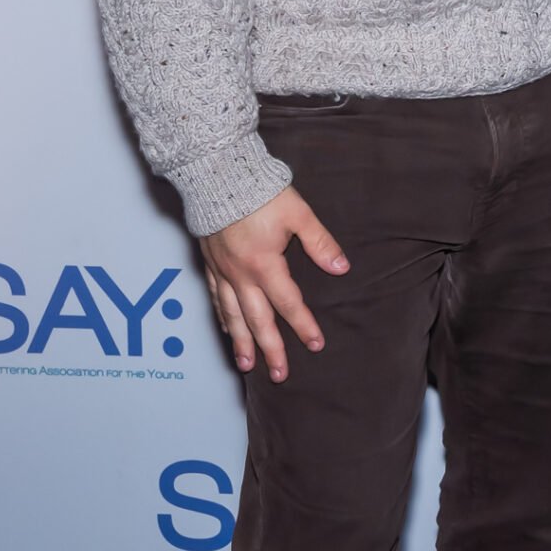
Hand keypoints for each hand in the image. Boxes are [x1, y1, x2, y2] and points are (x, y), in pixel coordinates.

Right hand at [199, 185, 347, 382]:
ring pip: (232, 315)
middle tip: (280, 375)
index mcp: (264, 264)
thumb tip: (341, 267)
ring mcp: (222, 271)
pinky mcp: (209, 264)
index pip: (288, 303)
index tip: (315, 345)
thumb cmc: (259, 192)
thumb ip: (320, 243)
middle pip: (257, 320)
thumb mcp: (298, 213)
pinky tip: (227, 329)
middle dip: (270, 349)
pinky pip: (215, 298)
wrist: (216, 176)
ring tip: (247, 365)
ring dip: (241, 342)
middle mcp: (240, 274)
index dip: (303, 325)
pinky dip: (222, 318)